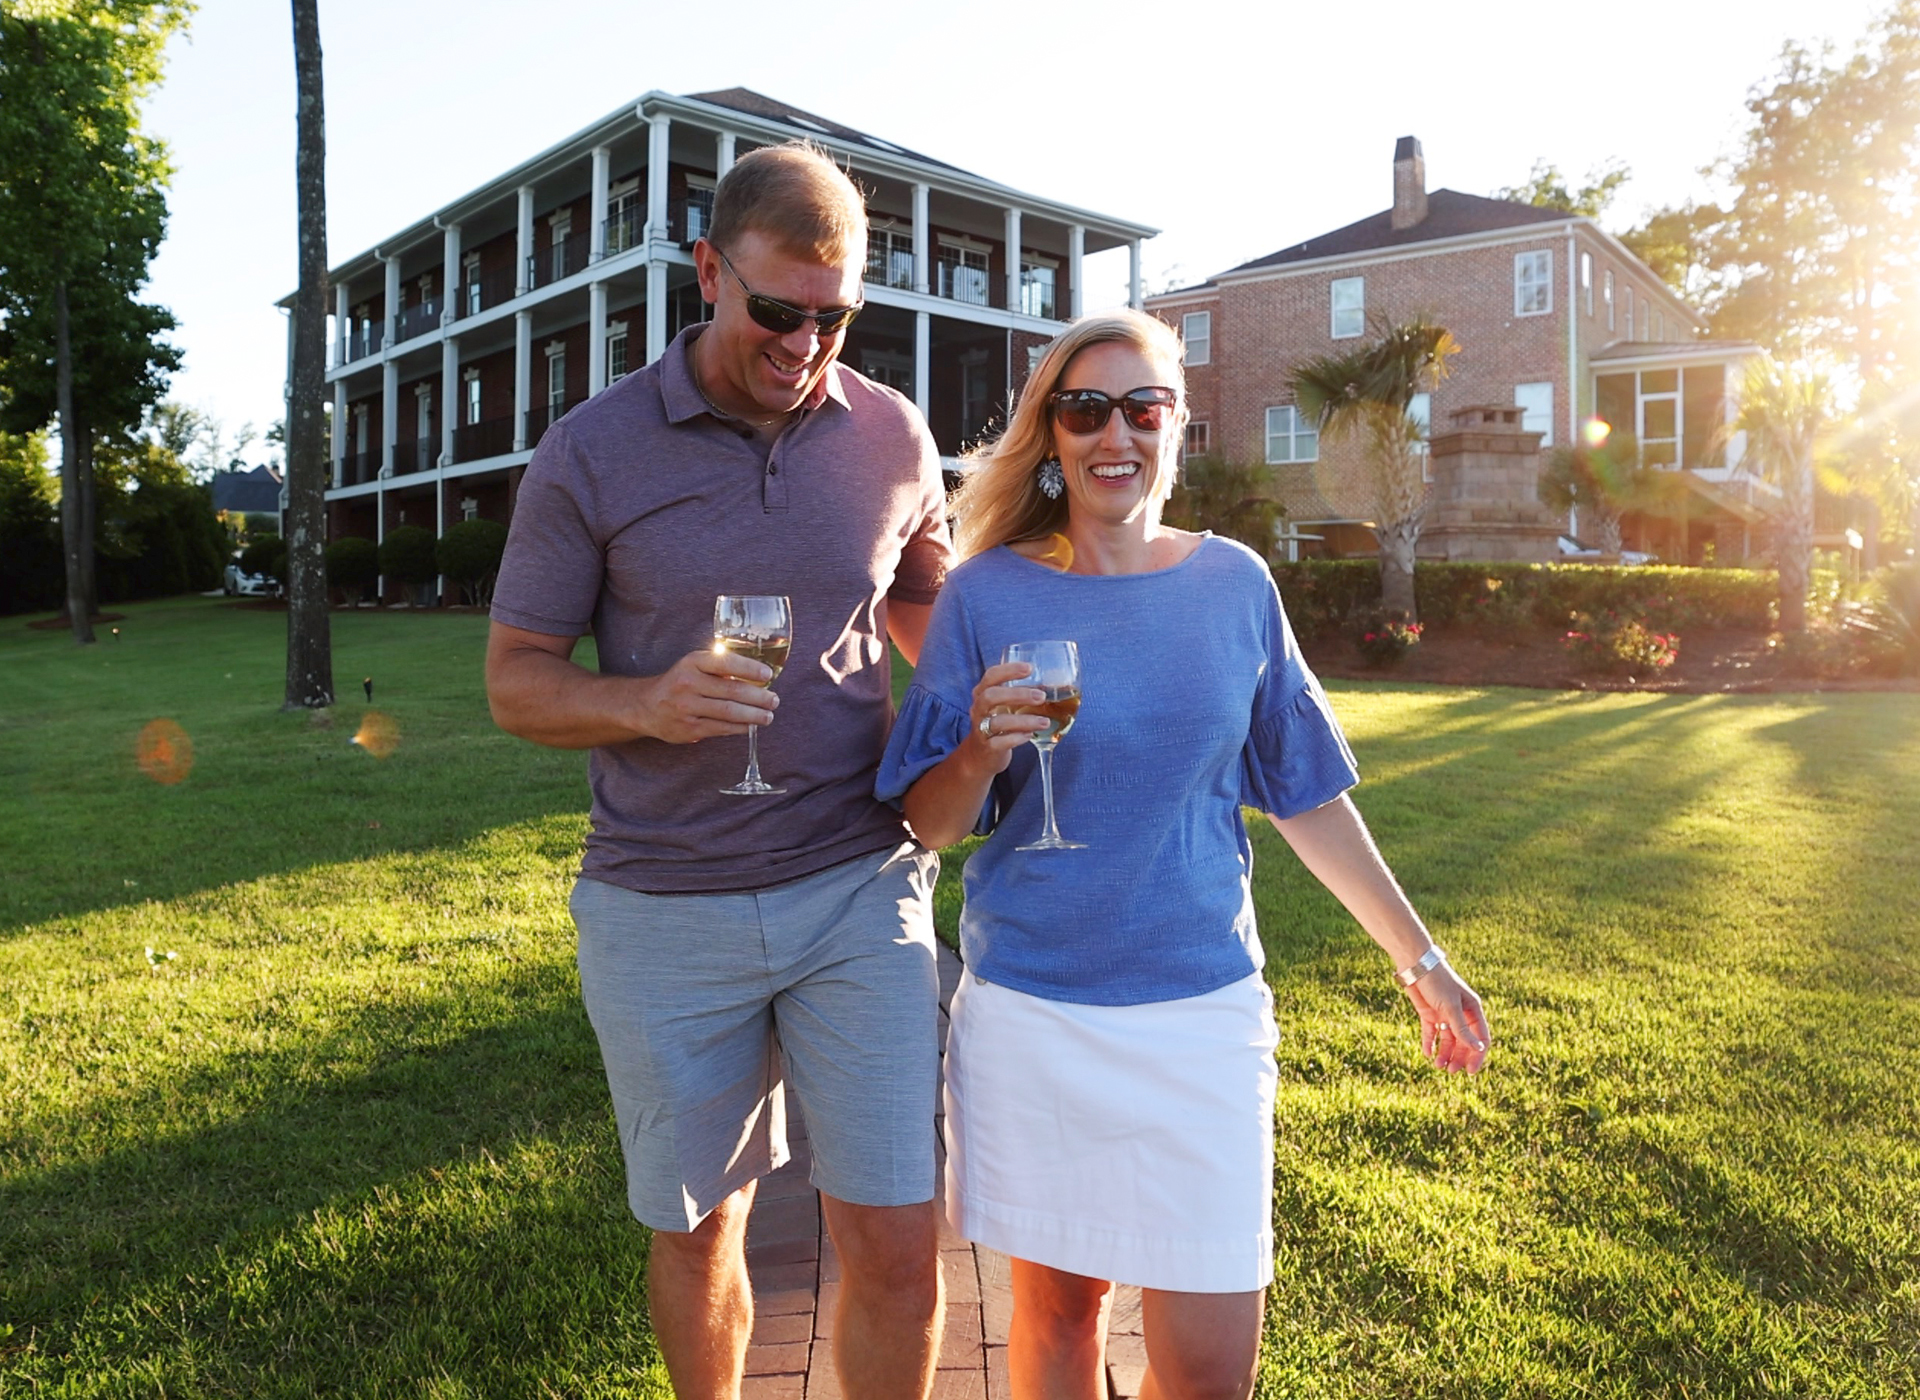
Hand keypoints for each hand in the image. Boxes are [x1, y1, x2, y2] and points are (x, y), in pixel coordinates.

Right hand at [632, 648, 778, 743]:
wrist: (646, 706)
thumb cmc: (679, 682)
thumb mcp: (694, 665)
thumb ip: (719, 666)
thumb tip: (757, 673)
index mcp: (692, 663)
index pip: (725, 662)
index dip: (749, 668)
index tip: (767, 674)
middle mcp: (688, 683)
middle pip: (731, 690)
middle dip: (758, 696)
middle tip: (774, 700)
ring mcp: (687, 707)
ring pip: (728, 712)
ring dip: (753, 715)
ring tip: (768, 716)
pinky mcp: (689, 728)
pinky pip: (721, 728)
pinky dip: (739, 728)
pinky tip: (750, 726)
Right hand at [963, 661, 1047, 773]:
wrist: (980, 756)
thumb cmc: (996, 723)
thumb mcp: (1001, 705)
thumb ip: (1017, 692)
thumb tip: (1049, 680)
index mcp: (982, 693)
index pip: (991, 676)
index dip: (1009, 670)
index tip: (1029, 668)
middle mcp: (978, 709)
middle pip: (991, 696)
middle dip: (1018, 694)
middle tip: (1041, 697)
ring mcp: (981, 729)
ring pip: (998, 722)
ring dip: (1024, 721)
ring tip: (1045, 722)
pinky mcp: (987, 747)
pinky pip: (1000, 742)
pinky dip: (1017, 738)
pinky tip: (1030, 736)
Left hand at [1405, 965, 1490, 1073]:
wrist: (1415, 965)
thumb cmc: (1438, 982)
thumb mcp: (1451, 1007)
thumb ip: (1463, 1029)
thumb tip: (1478, 1049)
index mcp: (1473, 1010)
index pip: (1480, 1038)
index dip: (1477, 1055)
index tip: (1470, 1071)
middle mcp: (1460, 1014)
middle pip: (1464, 1042)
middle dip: (1459, 1057)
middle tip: (1451, 1070)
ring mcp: (1444, 1015)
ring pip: (1447, 1040)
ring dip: (1444, 1054)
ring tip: (1437, 1065)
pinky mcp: (1428, 1014)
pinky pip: (1431, 1034)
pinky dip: (1430, 1045)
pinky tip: (1427, 1054)